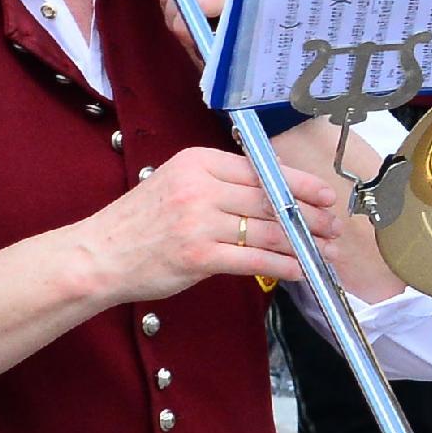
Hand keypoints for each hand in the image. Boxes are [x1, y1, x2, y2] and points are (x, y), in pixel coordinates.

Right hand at [77, 143, 331, 303]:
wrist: (98, 256)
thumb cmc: (138, 225)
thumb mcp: (175, 185)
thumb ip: (219, 185)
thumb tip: (274, 196)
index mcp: (197, 162)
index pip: (262, 170)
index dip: (300, 184)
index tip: (325, 196)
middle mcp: (200, 187)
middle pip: (271, 200)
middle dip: (309, 216)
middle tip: (333, 227)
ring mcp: (199, 222)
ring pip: (268, 231)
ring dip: (303, 243)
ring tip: (324, 251)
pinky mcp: (199, 255)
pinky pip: (255, 259)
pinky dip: (284, 265)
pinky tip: (300, 269)